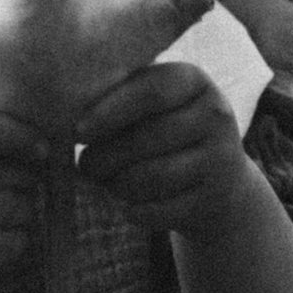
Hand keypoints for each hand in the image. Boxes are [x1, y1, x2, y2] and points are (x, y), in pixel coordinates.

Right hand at [0, 107, 49, 292]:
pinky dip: (18, 240)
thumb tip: (32, 137)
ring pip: (1, 206)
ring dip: (26, 209)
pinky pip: (0, 244)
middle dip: (24, 177)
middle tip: (35, 186)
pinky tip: (14, 238)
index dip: (13, 135)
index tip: (41, 148)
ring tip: (25, 211)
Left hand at [75, 60, 255, 239]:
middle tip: (84, 166)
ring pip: (150, 177)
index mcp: (194, 81)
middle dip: (105, 156)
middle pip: (146, 138)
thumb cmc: (168, 134)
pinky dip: (135, 211)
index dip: (109, 112)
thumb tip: (70, 117)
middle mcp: (215, 115)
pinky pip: (160, 210)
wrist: (222, 182)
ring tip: (107, 182)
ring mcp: (221, 159)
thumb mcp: (154, 106)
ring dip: (117, 185)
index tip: (77, 131)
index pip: (150, 92)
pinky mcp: (215, 199)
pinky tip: (129, 205)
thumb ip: (118, 100)